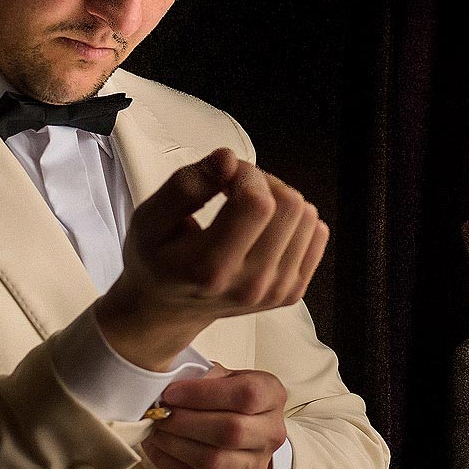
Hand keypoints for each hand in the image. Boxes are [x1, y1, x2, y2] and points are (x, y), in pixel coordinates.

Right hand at [96, 148, 327, 370]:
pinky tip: (263, 227)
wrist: (169, 309)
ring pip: (308, 217)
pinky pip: (317, 234)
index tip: (224, 177)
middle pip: (290, 206)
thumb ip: (186, 186)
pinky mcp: (292, 292)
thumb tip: (229, 159)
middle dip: (264, 182)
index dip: (246, 174)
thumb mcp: (150, 219)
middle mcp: (250, 285)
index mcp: (210, 269)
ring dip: (279, 199)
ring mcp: (276, 292)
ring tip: (246, 208)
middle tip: (235, 189)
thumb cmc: (157, 260)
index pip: (258, 203)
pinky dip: (294, 221)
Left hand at [144, 363, 287, 468]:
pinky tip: (158, 451)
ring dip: (175, 444)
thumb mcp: (221, 378)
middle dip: (184, 421)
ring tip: (156, 430)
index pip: (246, 394)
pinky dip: (170, 466)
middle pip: (230, 430)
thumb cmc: (224, 401)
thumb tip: (167, 381)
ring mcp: (256, 466)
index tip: (171, 393)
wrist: (240, 438)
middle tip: (160, 414)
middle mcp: (272, 433)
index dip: (203, 394)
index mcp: (272, 396)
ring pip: (212, 459)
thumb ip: (203, 375)